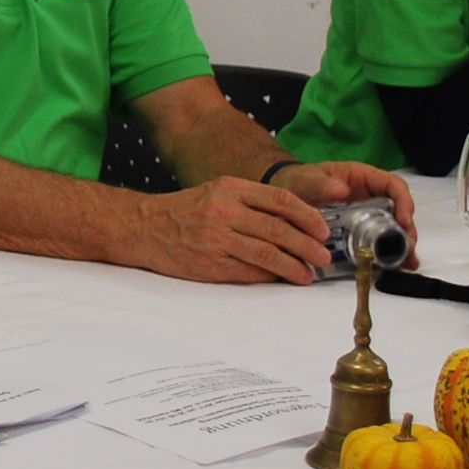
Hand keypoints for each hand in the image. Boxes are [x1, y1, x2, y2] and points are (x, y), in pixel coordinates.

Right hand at [110, 178, 333, 283]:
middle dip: (307, 246)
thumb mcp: (218, 191)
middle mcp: (224, 211)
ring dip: (293, 266)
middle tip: (323, 256)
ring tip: (308, 274)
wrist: (144, 227)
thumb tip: (294, 224)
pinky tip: (280, 279)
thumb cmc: (186, 210)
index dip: (307, 216)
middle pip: (278, 229)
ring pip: (267, 254)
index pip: (280, 199)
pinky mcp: (210, 264)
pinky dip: (269, 277)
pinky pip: (248, 272)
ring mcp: (217, 239)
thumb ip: (253, 203)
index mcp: (230, 188)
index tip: (322, 230)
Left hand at [267, 161, 420, 266]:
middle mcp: (369, 196)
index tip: (403, 219)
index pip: (393, 185)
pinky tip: (393, 267)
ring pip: (392, 228)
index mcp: (362, 178)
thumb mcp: (306, 179)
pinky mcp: (359, 232)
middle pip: (399, 211)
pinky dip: (387, 254)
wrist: (285, 196)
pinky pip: (377, 242)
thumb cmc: (299, 181)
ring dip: (401, 245)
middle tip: (407, 247)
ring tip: (406, 262)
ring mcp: (367, 215)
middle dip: (406, 229)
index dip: (403, 201)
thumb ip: (320, 184)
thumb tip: (341, 189)